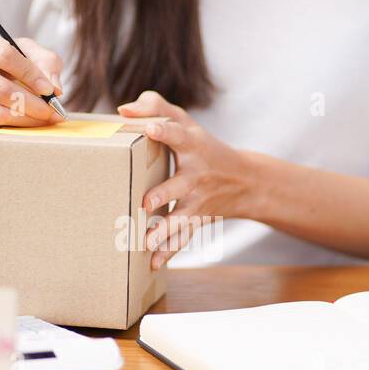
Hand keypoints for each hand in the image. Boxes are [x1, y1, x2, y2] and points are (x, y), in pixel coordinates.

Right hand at [0, 19, 63, 126]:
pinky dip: (10, 124)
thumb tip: (56, 89)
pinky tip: (23, 120)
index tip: (51, 92)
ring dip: (25, 119)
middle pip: (0, 88)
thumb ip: (44, 62)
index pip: (6, 56)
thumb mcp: (19, 47)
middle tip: (52, 113)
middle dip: (33, 104)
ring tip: (43, 119)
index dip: (32, 76)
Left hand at [118, 90, 253, 268]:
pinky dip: (170, 251)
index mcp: (191, 145)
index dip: (165, 130)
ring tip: (146, 241)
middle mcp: (195, 174)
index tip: (151, 128)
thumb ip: (155, 106)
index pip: (177, 134)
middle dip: (163, 194)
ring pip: (181, 218)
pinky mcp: (198, 219)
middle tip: (146, 203)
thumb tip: (123, 109)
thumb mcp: (185, 121)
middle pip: (179, 184)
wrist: (245, 180)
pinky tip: (153, 263)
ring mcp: (198, 200)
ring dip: (165, 231)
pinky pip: (184, 237)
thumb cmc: (202, 145)